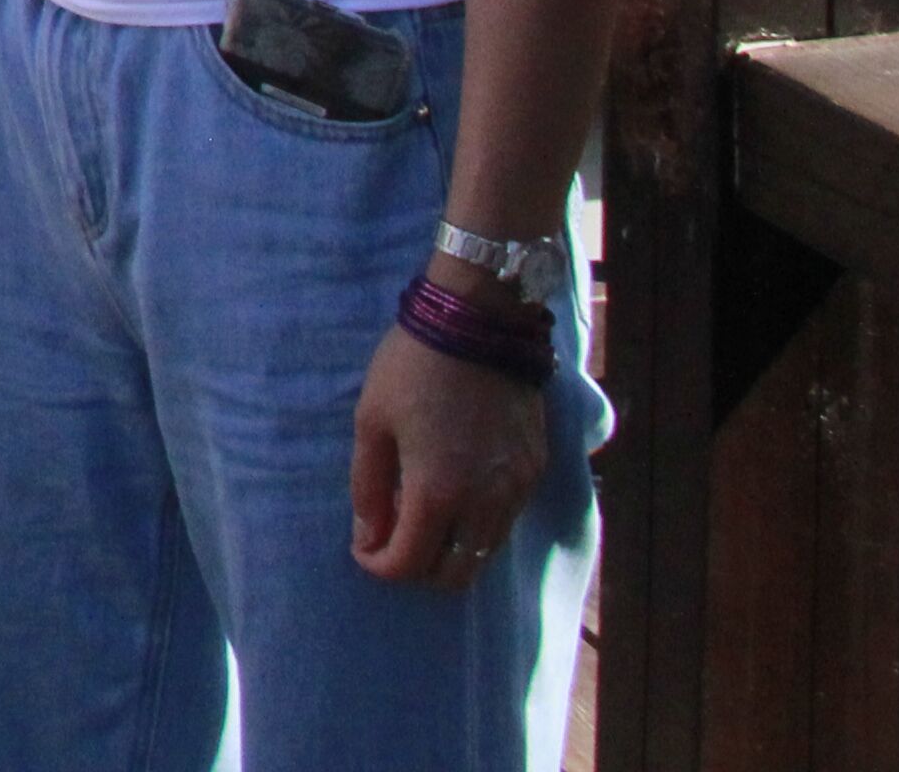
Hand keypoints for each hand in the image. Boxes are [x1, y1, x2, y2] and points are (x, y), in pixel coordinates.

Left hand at [349, 323, 547, 589]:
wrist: (479, 322)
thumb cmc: (413, 367)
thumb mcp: (372, 422)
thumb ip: (368, 487)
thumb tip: (367, 536)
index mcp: (437, 492)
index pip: (409, 563)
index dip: (379, 566)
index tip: (363, 549)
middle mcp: (485, 503)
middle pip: (456, 576)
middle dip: (419, 569)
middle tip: (394, 540)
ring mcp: (517, 490)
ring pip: (486, 553)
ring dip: (452, 551)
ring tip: (422, 517)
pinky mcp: (536, 471)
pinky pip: (507, 521)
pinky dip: (478, 526)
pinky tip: (456, 495)